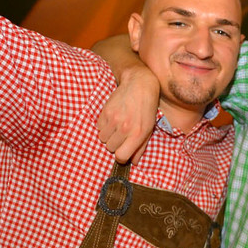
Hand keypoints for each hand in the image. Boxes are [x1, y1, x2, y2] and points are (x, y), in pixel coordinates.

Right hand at [94, 35, 159, 163]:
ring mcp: (114, 119)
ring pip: (102, 138)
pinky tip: (112, 118)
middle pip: (110, 148)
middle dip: (115, 144)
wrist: (139, 85)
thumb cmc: (146, 109)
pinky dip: (103, 125)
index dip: (121, 156)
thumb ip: (140, 147)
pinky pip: (98, 127)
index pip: (121, 157)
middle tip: (121, 135)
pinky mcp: (105, 111)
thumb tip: (133, 162)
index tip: (122, 151)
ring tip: (117, 126)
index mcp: (137, 135)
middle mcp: (125, 128)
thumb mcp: (149, 129)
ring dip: (108, 135)